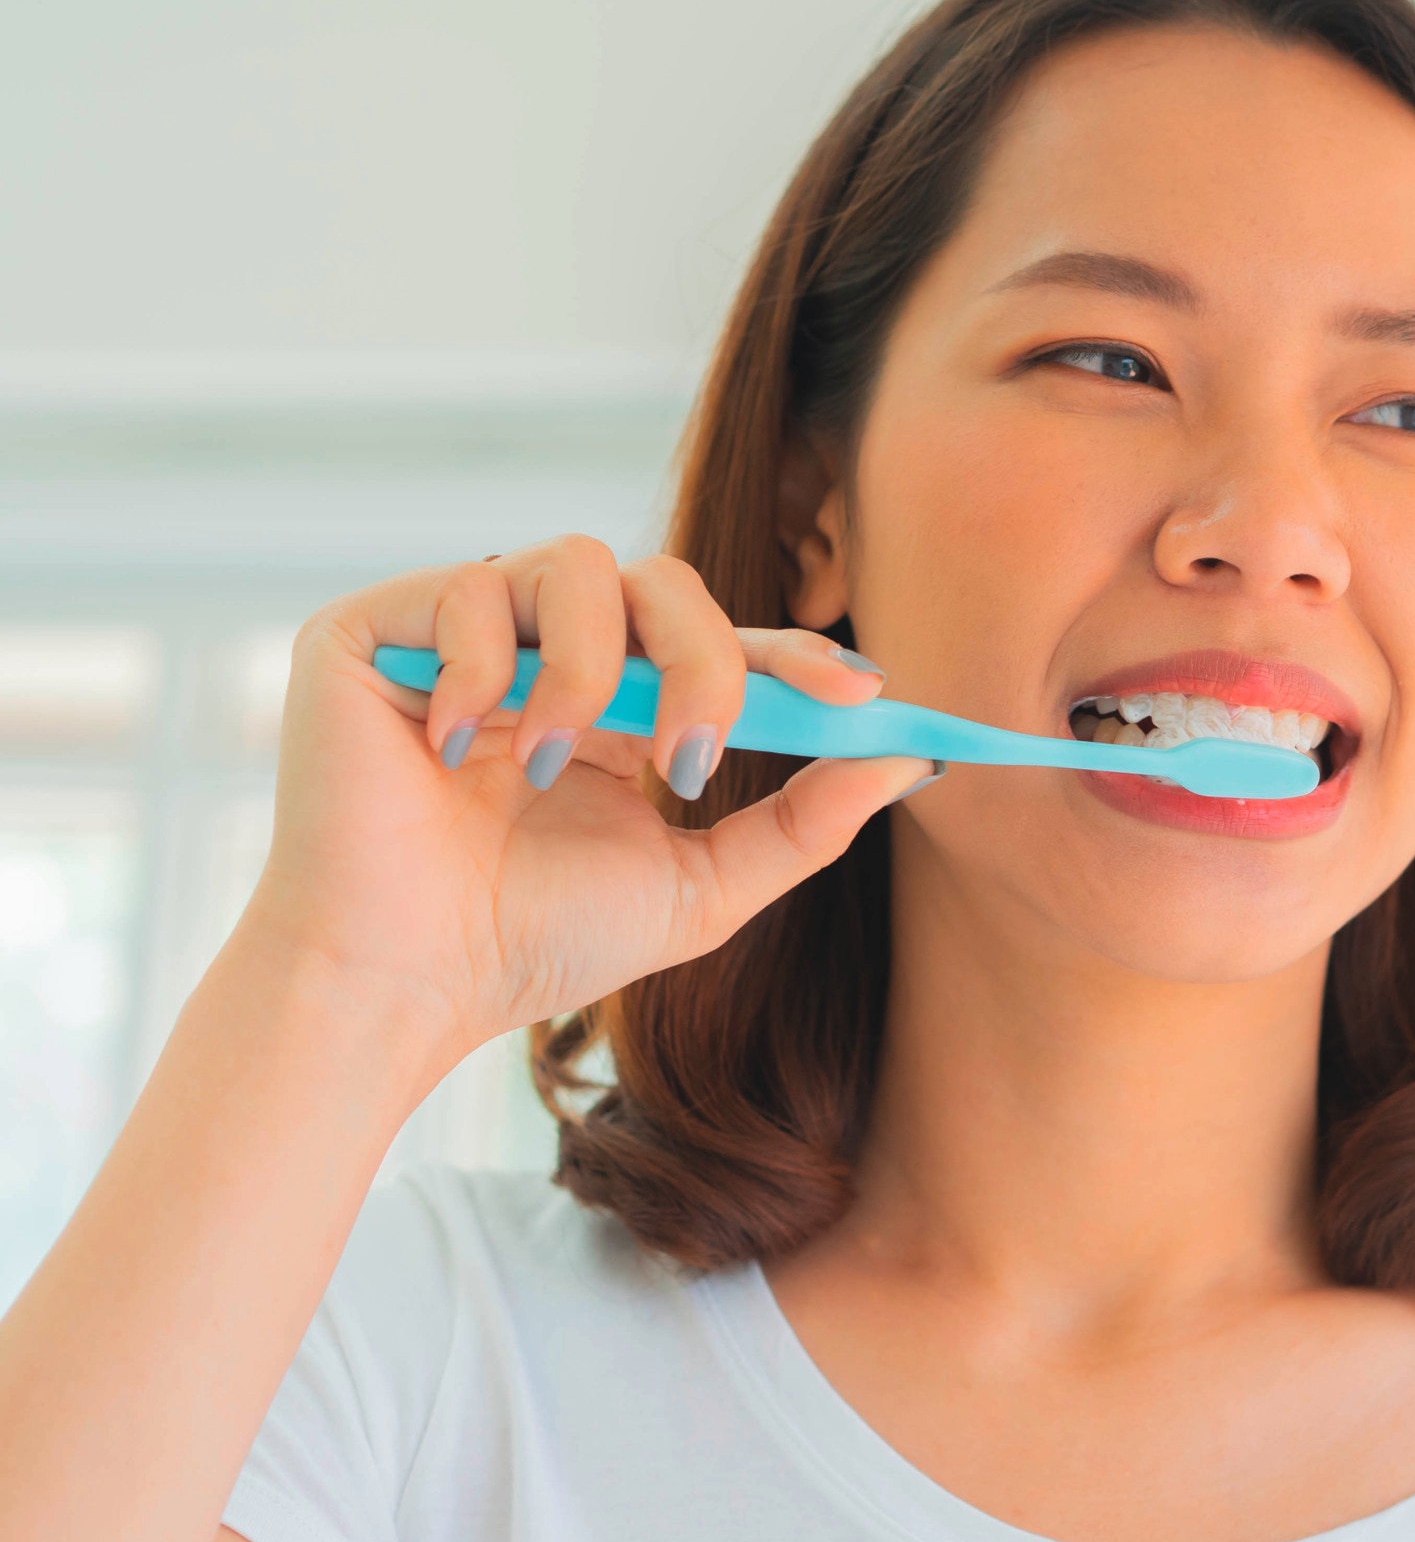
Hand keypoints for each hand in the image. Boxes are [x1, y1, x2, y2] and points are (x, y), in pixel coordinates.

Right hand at [237, 537, 928, 1071]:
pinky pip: (469, 589)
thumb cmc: (536, 941)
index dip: (793, 654)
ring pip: (576, 562)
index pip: (721, 642)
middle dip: (705, 662)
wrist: (407, 979)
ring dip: (593, 669)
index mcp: (620, 704)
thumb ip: (804, 824)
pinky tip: (460, 753)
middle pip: (664, 581)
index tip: (862, 691)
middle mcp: (547, 652)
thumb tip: (908, 761)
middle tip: (694, 764)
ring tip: (554, 766)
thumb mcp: (702, 886)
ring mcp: (463, 631)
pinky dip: (484, 671)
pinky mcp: (377, 627)